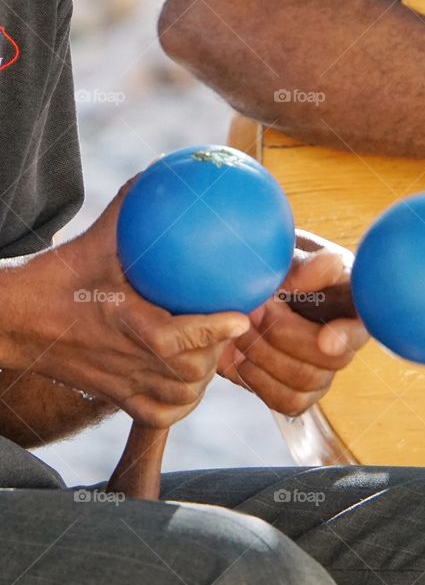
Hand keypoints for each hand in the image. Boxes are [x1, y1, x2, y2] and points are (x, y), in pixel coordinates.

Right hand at [3, 179, 250, 427]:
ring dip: (203, 376)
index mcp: (122, 321)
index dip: (213, 330)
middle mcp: (125, 358)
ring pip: (181, 396)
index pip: (175, 338)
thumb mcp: (96, 239)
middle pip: (189, 371)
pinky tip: (190, 381)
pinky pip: (160, 414)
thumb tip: (166, 170)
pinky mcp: (115, 399)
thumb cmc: (57, 277)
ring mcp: (121, 383)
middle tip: (229, 326)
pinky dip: (181, 402)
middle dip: (216, 351)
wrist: (13, 321)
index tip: (242, 316)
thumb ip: (132, 209)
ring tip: (212, 351)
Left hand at [218, 230, 368, 415]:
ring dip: (265, 355)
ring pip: (308, 380)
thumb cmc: (267, 265)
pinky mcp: (302, 392)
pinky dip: (258, 380)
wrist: (236, 291)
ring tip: (240, 328)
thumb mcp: (282, 254)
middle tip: (253, 310)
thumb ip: (304, 263)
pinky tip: (241, 357)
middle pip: (333, 358)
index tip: (325, 340)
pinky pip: (288, 401)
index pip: (363, 321)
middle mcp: (344, 337)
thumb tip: (331, 264)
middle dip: (285, 336)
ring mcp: (324, 369)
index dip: (347, 335)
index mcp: (350, 298)